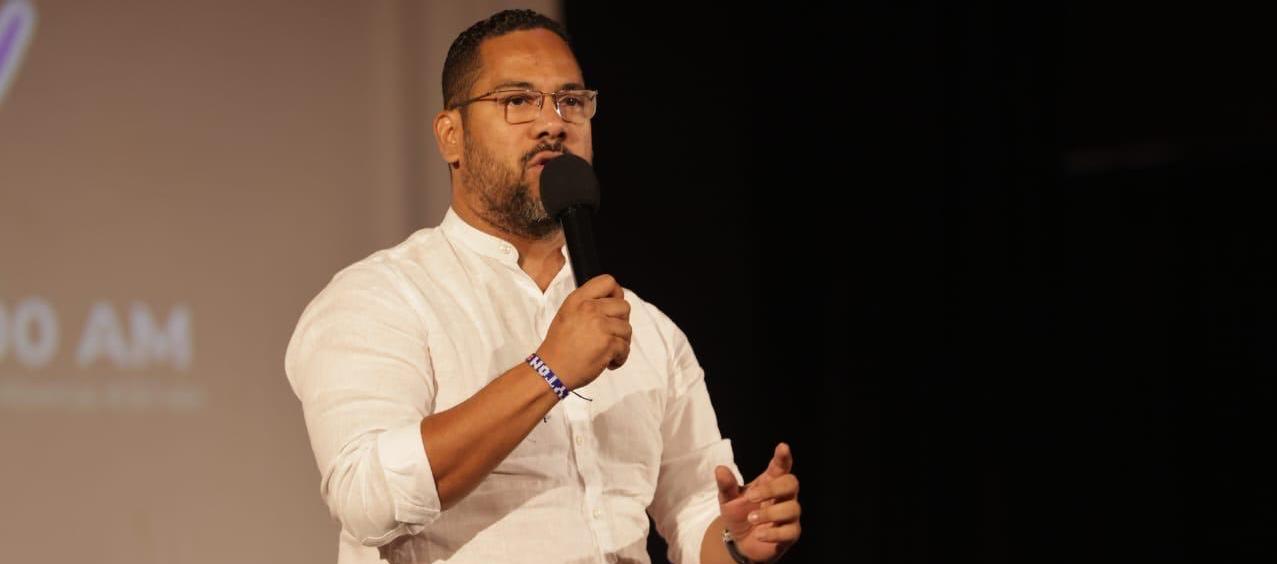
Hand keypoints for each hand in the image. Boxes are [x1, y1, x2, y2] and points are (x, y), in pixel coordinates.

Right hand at [536, 274, 631, 388]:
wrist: (551, 370)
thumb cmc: (559, 346)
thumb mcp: (567, 314)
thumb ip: (587, 304)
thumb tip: (611, 302)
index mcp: (578, 299)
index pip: (608, 281)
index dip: (616, 293)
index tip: (614, 306)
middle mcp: (589, 309)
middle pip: (624, 306)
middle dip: (621, 321)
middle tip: (611, 333)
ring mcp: (600, 326)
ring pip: (627, 329)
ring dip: (621, 342)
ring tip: (607, 350)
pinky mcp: (608, 343)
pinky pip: (625, 347)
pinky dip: (620, 358)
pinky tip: (608, 362)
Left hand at [715, 443, 801, 561]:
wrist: (741, 543)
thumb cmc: (739, 514)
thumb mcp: (728, 500)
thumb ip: (726, 485)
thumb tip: (720, 469)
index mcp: (770, 482)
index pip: (781, 466)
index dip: (783, 457)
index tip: (782, 447)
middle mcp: (783, 496)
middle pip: (791, 483)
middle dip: (773, 488)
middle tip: (752, 497)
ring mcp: (789, 515)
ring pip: (792, 508)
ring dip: (770, 513)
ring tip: (751, 519)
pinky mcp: (791, 533)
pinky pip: (790, 531)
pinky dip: (773, 533)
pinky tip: (759, 534)